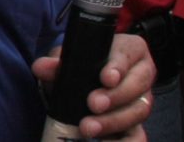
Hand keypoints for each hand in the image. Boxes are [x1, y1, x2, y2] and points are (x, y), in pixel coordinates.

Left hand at [31, 32, 154, 139]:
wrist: (80, 85)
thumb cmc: (81, 66)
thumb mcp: (67, 59)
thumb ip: (55, 62)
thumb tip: (41, 67)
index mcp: (130, 51)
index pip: (128, 55)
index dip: (118, 67)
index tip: (106, 78)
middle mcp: (141, 75)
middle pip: (137, 86)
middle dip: (115, 97)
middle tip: (93, 104)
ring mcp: (142, 100)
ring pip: (139, 111)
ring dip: (113, 121)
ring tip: (88, 128)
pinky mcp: (138, 123)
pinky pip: (138, 135)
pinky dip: (125, 141)